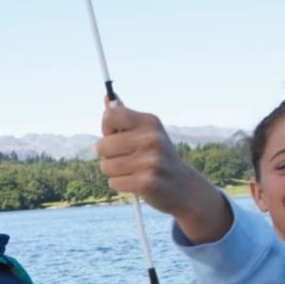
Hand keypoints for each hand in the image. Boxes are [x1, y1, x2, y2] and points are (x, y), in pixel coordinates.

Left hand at [96, 101, 230, 243]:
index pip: (110, 117)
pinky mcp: (146, 183)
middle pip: (102, 146)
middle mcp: (151, 139)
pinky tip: (135, 182)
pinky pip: (113, 183)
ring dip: (113, 171)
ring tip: (132, 170)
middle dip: (107, 155)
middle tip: (126, 158)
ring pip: (105, 166)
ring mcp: (150, 162)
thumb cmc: (157, 156)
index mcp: (150, 122)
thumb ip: (125, 117)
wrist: (183, 186)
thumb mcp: (147, 132)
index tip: (117, 136)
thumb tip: (108, 97)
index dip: (107, 129)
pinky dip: (120, 184)